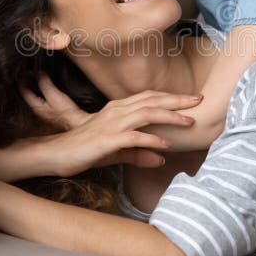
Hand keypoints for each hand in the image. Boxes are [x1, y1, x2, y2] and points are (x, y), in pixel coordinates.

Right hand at [21, 75, 200, 176]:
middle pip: (152, 100)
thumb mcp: (116, 152)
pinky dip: (151, 139)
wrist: (56, 154)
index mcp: (118, 109)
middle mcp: (116, 111)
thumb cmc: (84, 151)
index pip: (149, 98)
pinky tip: (165, 144)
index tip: (192, 99)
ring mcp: (111, 124)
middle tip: (199, 100)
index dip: (171, 97)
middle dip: (177, 100)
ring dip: (170, 117)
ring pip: (146, 114)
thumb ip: (138, 153)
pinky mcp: (106, 139)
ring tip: (189, 122)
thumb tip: (160, 159)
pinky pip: (133, 137)